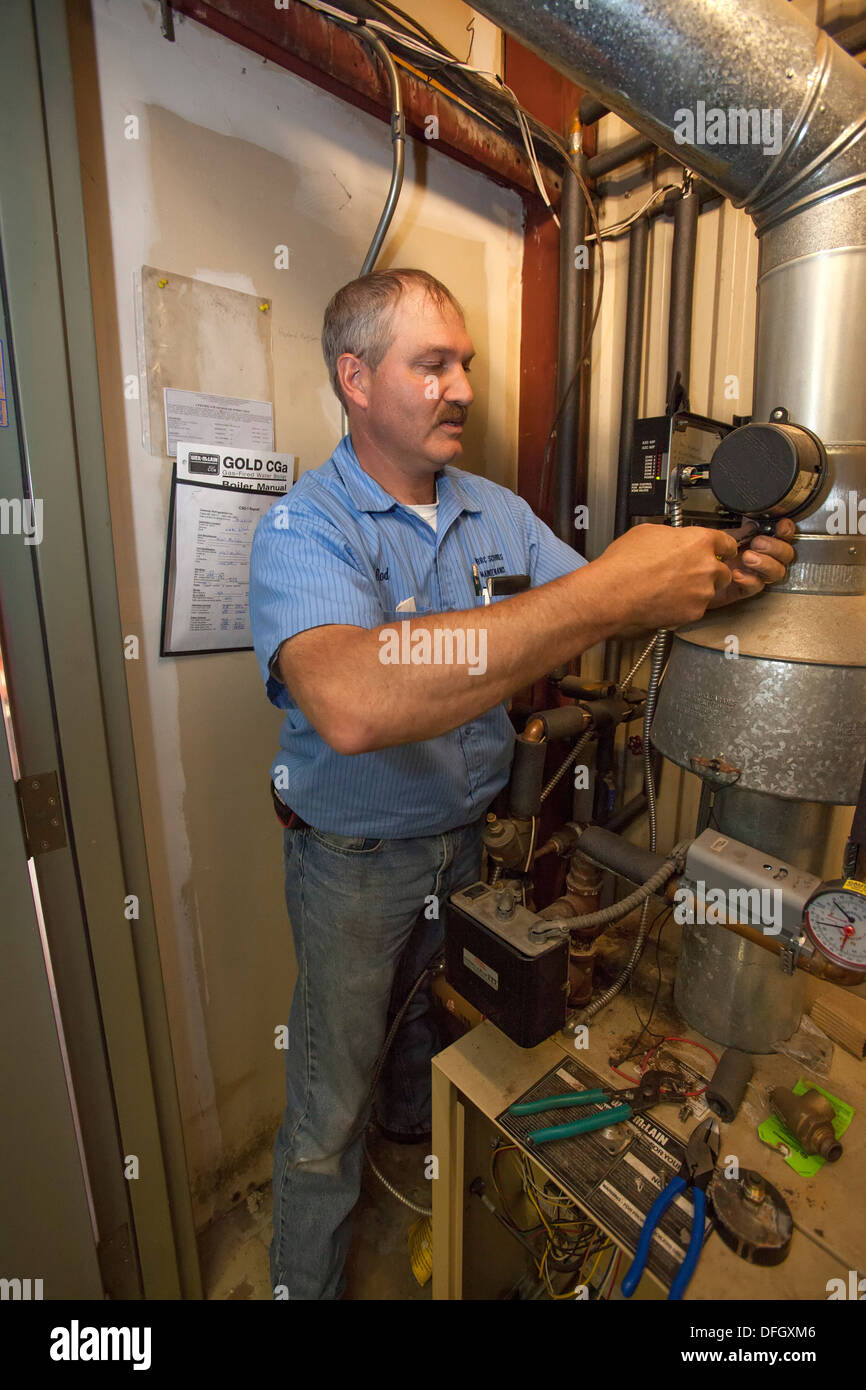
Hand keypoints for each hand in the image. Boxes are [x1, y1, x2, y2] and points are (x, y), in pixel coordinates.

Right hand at [594, 522, 738, 631]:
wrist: (613, 593)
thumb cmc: (625, 564)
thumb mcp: (648, 533)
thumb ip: (672, 536)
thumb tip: (674, 539)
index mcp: (699, 542)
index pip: (727, 543)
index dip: (722, 548)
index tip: (722, 552)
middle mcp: (706, 567)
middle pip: (723, 571)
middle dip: (710, 573)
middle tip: (689, 574)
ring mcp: (701, 592)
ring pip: (708, 592)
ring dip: (696, 591)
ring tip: (670, 589)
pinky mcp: (693, 613)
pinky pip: (695, 609)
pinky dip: (684, 607)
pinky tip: (665, 601)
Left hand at [706, 518, 796, 608]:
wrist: (688, 573)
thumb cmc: (704, 554)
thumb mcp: (722, 536)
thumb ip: (740, 532)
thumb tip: (753, 525)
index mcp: (758, 542)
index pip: (782, 536)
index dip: (786, 531)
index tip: (781, 527)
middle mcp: (760, 558)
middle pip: (785, 555)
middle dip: (775, 547)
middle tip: (757, 543)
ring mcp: (753, 574)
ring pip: (776, 572)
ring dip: (765, 563)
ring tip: (747, 557)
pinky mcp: (743, 589)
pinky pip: (756, 587)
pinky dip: (749, 579)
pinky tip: (737, 574)